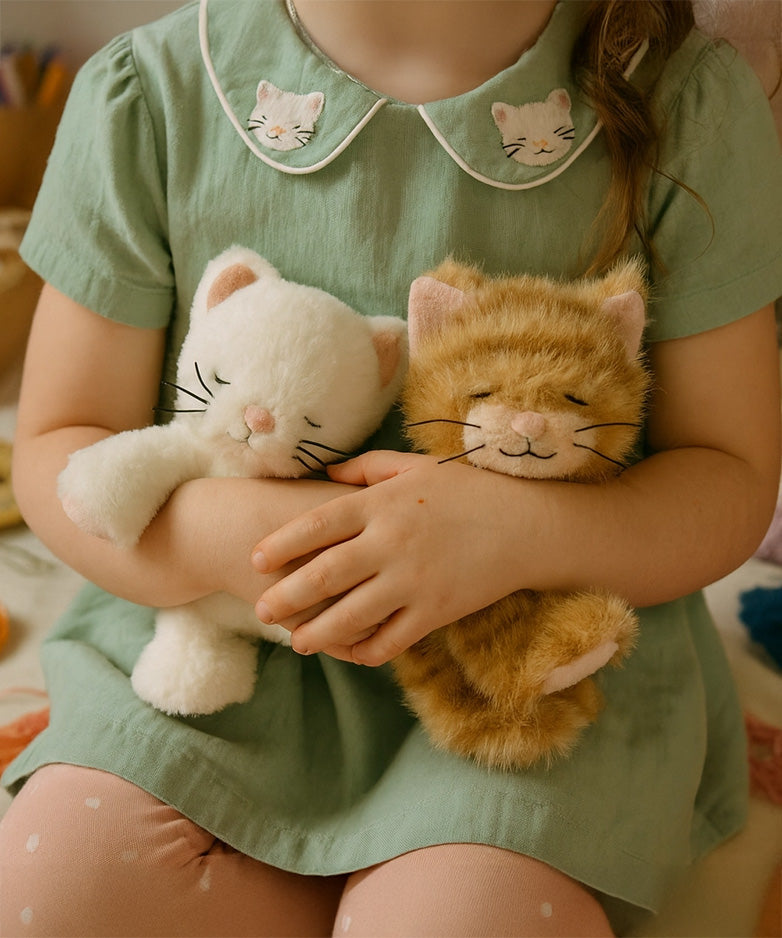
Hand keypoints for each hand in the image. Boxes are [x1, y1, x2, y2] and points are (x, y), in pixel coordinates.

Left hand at [251, 451, 526, 665]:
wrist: (527, 524)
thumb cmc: (469, 489)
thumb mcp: (415, 466)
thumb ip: (367, 467)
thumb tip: (326, 472)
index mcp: (382, 504)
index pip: (317, 525)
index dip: (281, 544)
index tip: (255, 560)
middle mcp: (392, 542)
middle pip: (325, 574)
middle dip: (287, 596)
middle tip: (262, 612)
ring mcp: (414, 580)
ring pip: (352, 615)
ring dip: (318, 632)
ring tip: (296, 642)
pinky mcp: (436, 610)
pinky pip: (392, 639)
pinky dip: (366, 650)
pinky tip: (350, 652)